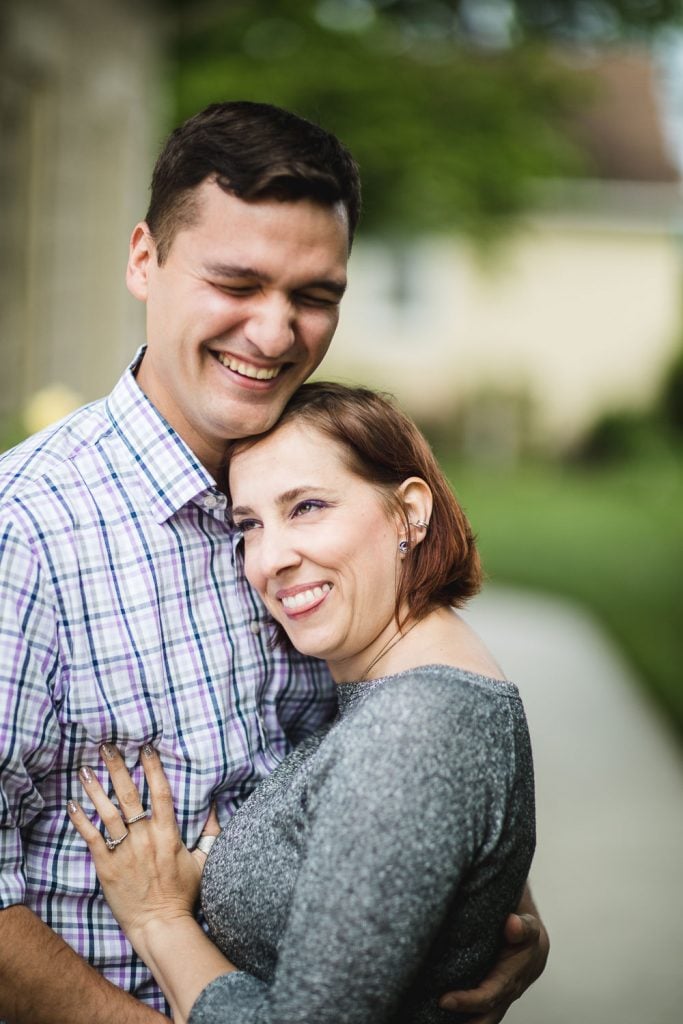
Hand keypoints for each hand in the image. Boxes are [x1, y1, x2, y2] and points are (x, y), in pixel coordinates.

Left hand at [68, 744, 206, 943]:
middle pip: (129, 795)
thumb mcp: (205, 861)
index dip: (153, 768)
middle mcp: (145, 837)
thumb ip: (210, 831)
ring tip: (85, 769)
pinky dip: (81, 820)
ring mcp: (124, 851)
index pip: (160, 792)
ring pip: (107, 813)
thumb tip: (215, 805)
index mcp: (168, 834)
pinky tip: (72, 804)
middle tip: (106, 747)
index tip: (145, 748)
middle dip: (117, 768)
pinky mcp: (107, 866)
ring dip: (95, 789)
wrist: (160, 925)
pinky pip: (91, 838)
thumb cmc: (183, 894)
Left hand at [439, 911, 549, 1021]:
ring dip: (458, 1021)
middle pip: (482, 1020)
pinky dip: (458, 1016)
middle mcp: (503, 995)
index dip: (467, 1002)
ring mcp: (494, 1000)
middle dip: (461, 1023)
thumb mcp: (528, 926)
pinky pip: (473, 1014)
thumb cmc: (525, 935)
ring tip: (431, 1019)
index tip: (444, 1001)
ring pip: (478, 1020)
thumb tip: (512, 924)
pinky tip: (437, 1014)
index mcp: (511, 979)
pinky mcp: (486, 999)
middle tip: (434, 1015)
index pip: (488, 997)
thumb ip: (522, 926)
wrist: (532, 947)